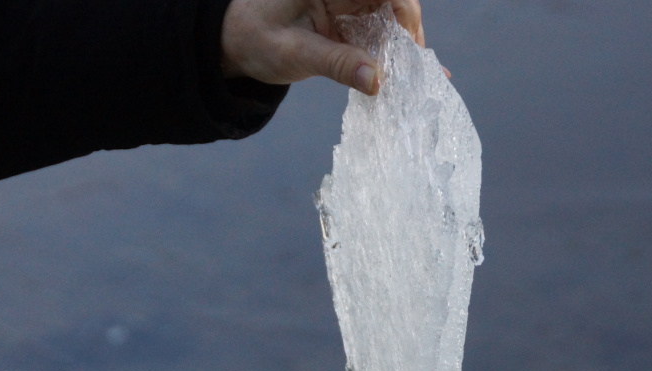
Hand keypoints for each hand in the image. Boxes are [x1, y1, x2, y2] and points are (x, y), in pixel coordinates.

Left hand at [221, 0, 424, 95]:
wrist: (234, 41)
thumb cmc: (256, 39)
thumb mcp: (295, 55)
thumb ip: (337, 65)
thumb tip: (377, 81)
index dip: (406, 12)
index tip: (411, 48)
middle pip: (395, 2)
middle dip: (409, 34)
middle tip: (416, 71)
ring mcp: (348, 2)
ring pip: (391, 16)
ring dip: (403, 45)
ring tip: (414, 76)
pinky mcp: (349, 18)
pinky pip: (379, 30)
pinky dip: (391, 52)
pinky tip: (404, 73)